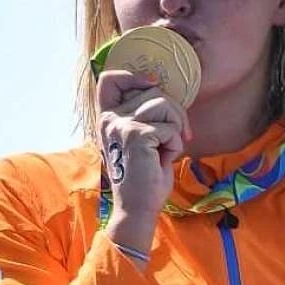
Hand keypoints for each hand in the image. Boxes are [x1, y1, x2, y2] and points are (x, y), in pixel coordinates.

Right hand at [96, 70, 189, 266]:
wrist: (138, 208)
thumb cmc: (145, 175)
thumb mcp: (142, 138)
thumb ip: (145, 114)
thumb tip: (159, 85)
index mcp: (108, 117)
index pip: (110, 78)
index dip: (135, 77)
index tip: (152, 89)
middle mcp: (110, 118)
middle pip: (154, 91)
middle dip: (174, 112)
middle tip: (176, 135)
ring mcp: (121, 125)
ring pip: (164, 104)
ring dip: (176, 127)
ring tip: (166, 148)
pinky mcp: (137, 136)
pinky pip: (170, 128)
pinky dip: (175, 144)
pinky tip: (163, 160)